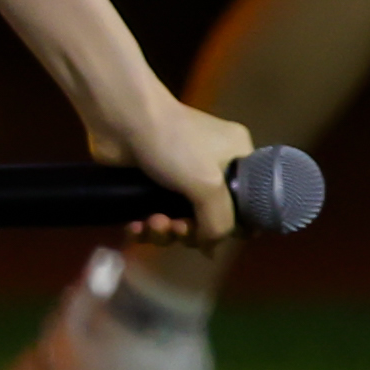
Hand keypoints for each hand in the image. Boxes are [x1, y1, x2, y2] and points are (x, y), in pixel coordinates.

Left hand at [86, 90, 261, 247]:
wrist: (123, 120)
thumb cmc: (175, 145)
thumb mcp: (209, 185)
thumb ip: (219, 222)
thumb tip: (211, 249)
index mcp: (237, 159)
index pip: (247, 202)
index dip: (233, 226)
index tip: (215, 238)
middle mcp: (211, 169)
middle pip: (208, 218)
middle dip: (190, 231)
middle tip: (177, 228)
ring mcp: (178, 177)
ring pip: (178, 221)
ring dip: (164, 232)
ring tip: (152, 224)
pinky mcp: (147, 185)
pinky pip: (152, 218)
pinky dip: (144, 228)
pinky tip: (135, 227)